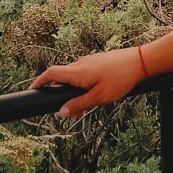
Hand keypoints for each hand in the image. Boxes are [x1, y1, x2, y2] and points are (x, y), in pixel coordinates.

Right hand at [29, 47, 143, 119]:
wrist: (140, 61)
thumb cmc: (121, 78)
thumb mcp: (99, 97)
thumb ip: (79, 105)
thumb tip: (60, 112)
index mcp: (78, 72)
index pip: (51, 73)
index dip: (40, 81)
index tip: (32, 90)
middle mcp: (82, 63)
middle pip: (62, 77)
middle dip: (60, 94)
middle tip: (67, 112)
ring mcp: (91, 61)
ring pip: (75, 77)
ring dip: (73, 91)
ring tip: (85, 107)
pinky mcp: (99, 61)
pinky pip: (85, 73)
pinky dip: (83, 85)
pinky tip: (95, 94)